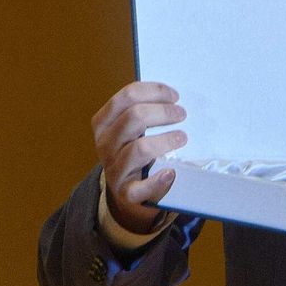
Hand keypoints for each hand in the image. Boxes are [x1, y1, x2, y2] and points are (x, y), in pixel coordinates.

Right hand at [93, 81, 187, 233]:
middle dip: (163, 112)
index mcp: (103, 124)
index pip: (126, 97)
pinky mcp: (126, 194)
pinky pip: (141, 188)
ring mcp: (114, 170)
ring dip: (166, 140)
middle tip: (181, 114)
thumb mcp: (128, 130)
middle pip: (134, 117)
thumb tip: (173, 98)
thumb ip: (142, 113)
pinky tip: (171, 173)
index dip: (154, 92)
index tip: (174, 95)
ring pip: (139, 149)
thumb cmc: (131, 152)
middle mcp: (105, 144)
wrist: (124, 193)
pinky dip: (158, 180)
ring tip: (182, 137)